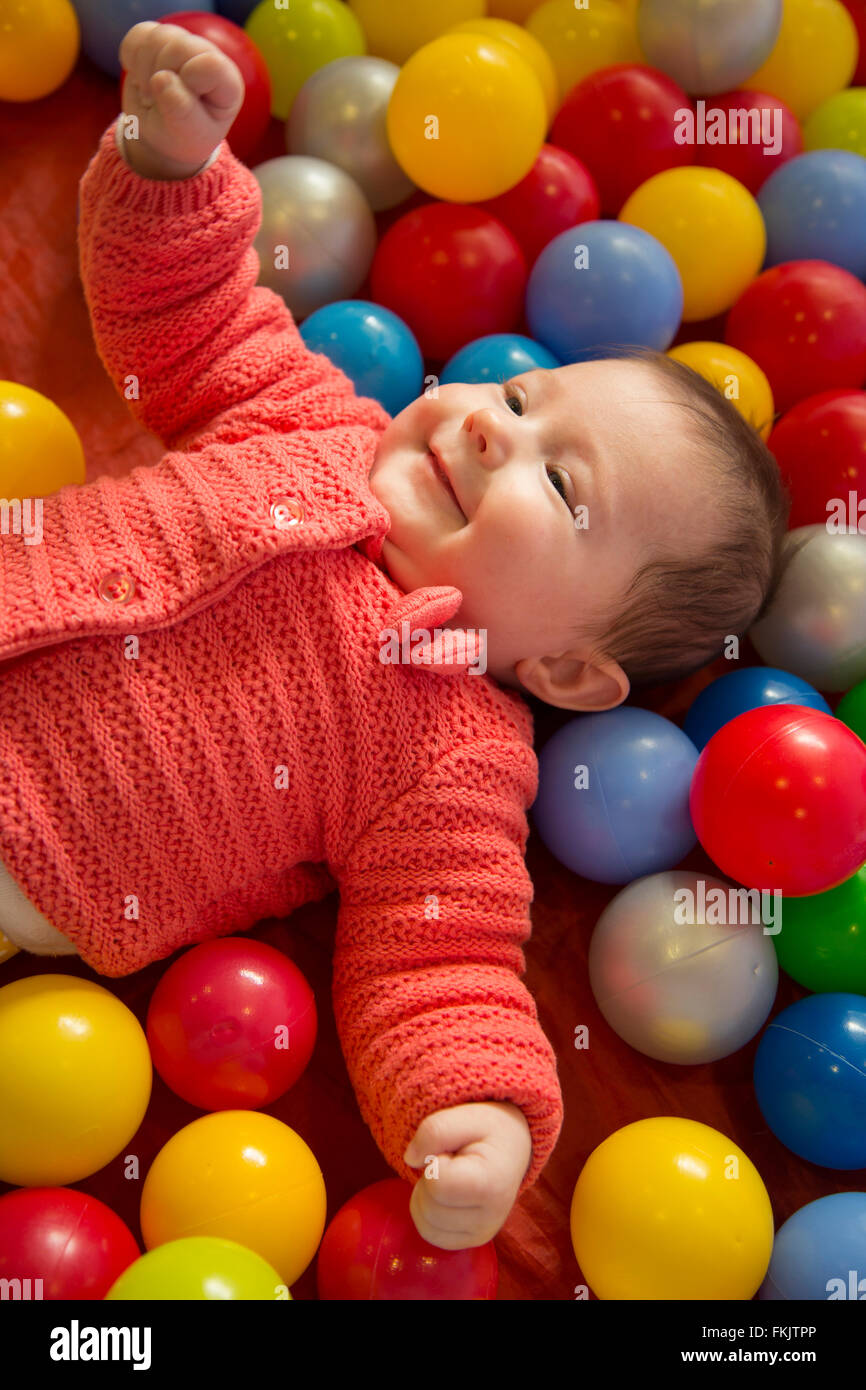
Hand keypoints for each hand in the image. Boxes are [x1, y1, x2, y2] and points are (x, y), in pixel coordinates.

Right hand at [118, 21, 244, 179]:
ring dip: (143, 69)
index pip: (210, 65)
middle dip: (160, 75)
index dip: (189, 80)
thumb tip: (161, 78)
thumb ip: (182, 111)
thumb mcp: (187, 135)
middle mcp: (208, 56)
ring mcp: (182, 44)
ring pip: (157, 37)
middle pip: (179, 45)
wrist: (162, 135)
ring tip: (149, 94)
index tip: (182, 104)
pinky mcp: (157, 38)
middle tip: (156, 102)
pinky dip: (131, 57)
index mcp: (227, 83)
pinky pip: (138, 34)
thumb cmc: (183, 138)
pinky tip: (139, 77)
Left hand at [403, 1101, 531, 1249]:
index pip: (436, 1183)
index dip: (435, 1162)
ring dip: (426, 1197)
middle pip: (428, 1207)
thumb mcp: (465, 1115)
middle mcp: (491, 1218)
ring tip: (450, 1178)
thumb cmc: (488, 1129)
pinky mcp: (473, 1241)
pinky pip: (431, 1234)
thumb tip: (410, 1158)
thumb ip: (434, 1130)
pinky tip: (446, 1195)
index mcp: (490, 1184)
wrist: (512, 1147)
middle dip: (429, 1180)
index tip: (453, 1152)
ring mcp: (482, 1234)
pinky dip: (428, 1213)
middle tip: (452, 1163)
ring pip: (425, 1225)